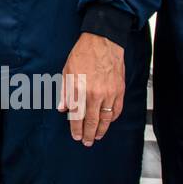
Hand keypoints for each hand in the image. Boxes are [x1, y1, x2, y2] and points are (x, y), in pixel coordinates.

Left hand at [56, 31, 124, 145]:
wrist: (103, 41)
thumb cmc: (83, 54)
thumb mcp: (67, 71)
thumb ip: (65, 92)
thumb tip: (62, 108)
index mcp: (79, 89)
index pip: (77, 116)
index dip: (76, 129)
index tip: (76, 136)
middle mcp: (94, 93)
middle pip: (93, 121)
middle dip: (89, 134)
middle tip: (87, 142)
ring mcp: (109, 92)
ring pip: (106, 118)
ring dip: (102, 129)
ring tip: (98, 136)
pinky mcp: (120, 90)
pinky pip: (117, 109)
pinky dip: (112, 118)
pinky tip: (108, 121)